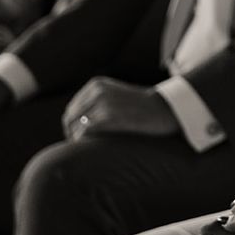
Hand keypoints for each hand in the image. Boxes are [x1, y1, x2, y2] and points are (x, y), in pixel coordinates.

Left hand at [62, 77, 177, 139]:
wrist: (164, 109)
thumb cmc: (141, 109)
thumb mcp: (116, 97)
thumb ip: (96, 105)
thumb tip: (74, 127)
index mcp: (96, 85)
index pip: (71, 110)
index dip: (72, 127)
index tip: (80, 140)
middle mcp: (97, 90)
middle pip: (70, 119)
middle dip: (73, 135)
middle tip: (84, 149)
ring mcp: (102, 102)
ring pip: (76, 127)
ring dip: (80, 141)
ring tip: (92, 150)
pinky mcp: (108, 115)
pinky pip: (85, 133)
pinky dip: (86, 143)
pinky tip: (97, 148)